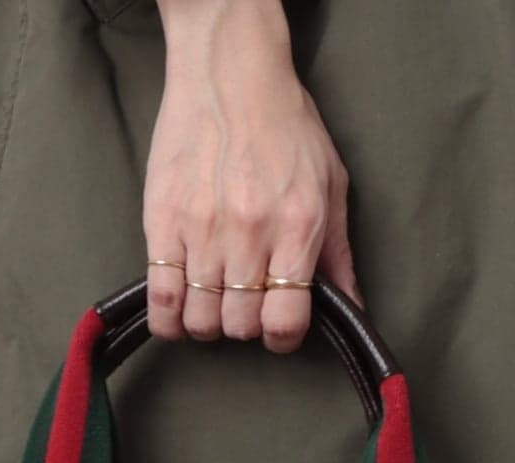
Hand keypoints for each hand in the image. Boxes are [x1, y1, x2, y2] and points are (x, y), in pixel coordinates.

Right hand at [145, 0, 356, 351]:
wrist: (230, 74)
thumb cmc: (285, 126)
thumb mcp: (330, 185)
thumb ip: (338, 253)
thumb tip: (353, 308)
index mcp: (297, 227)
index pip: (285, 322)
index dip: (282, 337)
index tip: (278, 326)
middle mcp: (250, 234)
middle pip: (240, 326)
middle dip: (244, 326)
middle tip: (244, 303)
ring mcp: (202, 231)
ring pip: (201, 319)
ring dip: (208, 321)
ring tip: (213, 299)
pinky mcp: (162, 224)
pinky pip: (161, 301)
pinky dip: (169, 320)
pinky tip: (179, 309)